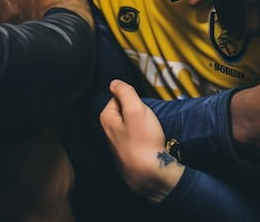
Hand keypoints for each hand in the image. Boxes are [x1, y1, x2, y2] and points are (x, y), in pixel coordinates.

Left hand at [100, 79, 183, 203]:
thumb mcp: (136, 109)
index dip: (133, 100)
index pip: (119, 96)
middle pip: (126, 111)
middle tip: (147, 123)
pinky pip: (136, 139)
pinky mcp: (128, 156)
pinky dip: (144, 140)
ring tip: (150, 135)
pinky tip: (150, 145)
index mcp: (106, 118)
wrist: (153, 176)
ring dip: (142, 127)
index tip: (141, 110)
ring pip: (132, 125)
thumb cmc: (144, 141)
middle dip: (138, 113)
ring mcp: (118, 146)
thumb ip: (125, 92)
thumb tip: (114, 82)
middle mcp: (108, 132)